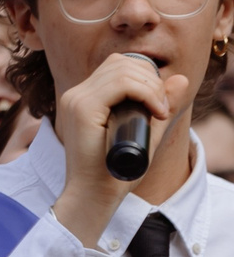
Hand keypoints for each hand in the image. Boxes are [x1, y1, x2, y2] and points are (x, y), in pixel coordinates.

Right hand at [49, 51, 187, 244]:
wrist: (93, 194)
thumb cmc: (114, 169)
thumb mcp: (145, 131)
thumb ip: (160, 106)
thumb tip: (180, 79)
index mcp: (83, 98)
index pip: (117, 66)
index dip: (145, 77)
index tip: (158, 106)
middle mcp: (76, 95)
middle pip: (120, 63)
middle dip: (151, 79)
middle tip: (161, 109)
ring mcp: (76, 100)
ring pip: (123, 70)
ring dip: (151, 87)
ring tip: (159, 111)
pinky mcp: (83, 109)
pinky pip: (122, 84)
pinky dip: (146, 93)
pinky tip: (155, 111)